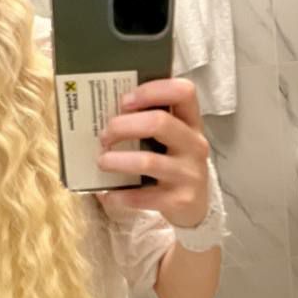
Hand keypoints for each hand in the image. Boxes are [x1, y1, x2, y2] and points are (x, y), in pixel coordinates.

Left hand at [97, 78, 209, 227]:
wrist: (195, 206)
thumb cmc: (172, 162)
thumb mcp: (171, 138)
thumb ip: (148, 121)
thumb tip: (104, 113)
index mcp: (191, 122)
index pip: (183, 91)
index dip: (152, 90)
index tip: (124, 101)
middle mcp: (195, 144)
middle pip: (159, 123)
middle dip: (123, 126)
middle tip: (104, 136)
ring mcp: (190, 173)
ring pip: (148, 161)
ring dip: (117, 160)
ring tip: (102, 161)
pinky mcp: (181, 201)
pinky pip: (144, 196)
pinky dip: (120, 195)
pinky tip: (108, 194)